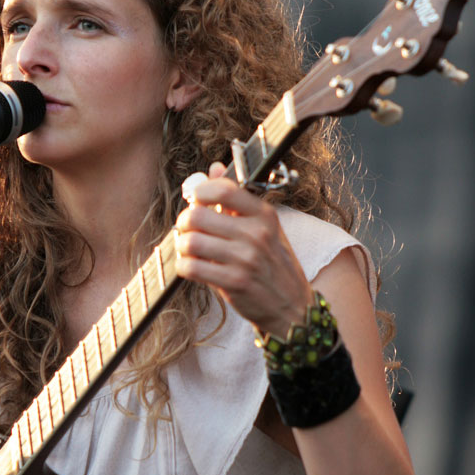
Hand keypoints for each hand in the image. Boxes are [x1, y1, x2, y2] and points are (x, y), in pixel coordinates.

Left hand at [174, 163, 313, 335]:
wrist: (292, 307)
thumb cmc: (272, 264)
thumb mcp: (265, 228)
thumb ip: (236, 199)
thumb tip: (213, 167)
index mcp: (264, 214)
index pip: (223, 188)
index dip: (199, 191)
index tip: (196, 201)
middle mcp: (256, 233)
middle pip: (197, 215)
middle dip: (184, 223)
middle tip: (187, 230)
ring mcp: (246, 259)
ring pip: (190, 242)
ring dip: (182, 247)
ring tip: (189, 251)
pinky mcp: (234, 283)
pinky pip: (191, 268)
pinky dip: (184, 267)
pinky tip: (193, 268)